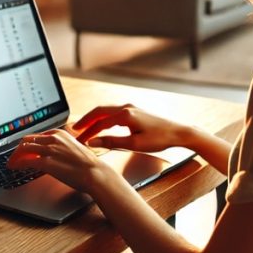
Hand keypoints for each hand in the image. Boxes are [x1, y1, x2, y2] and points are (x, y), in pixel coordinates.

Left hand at [7, 130, 112, 194]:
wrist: (95, 173)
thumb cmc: (87, 165)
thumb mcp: (72, 149)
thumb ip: (59, 148)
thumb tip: (48, 155)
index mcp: (59, 134)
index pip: (36, 136)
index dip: (26, 144)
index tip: (22, 150)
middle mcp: (53, 139)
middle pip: (27, 140)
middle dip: (18, 149)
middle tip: (13, 157)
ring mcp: (49, 149)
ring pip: (24, 149)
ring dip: (14, 156)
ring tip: (11, 163)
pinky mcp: (47, 162)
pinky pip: (26, 161)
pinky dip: (17, 164)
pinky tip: (14, 168)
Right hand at [72, 104, 190, 152]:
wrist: (178, 132)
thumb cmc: (160, 139)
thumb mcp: (134, 144)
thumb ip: (112, 142)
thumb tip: (93, 143)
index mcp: (125, 115)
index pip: (99, 123)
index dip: (87, 132)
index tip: (78, 140)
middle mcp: (126, 108)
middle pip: (99, 112)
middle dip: (86, 121)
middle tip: (75, 130)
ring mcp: (131, 108)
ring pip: (106, 111)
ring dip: (94, 119)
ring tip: (84, 129)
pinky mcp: (135, 111)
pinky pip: (113, 113)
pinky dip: (103, 119)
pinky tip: (101, 125)